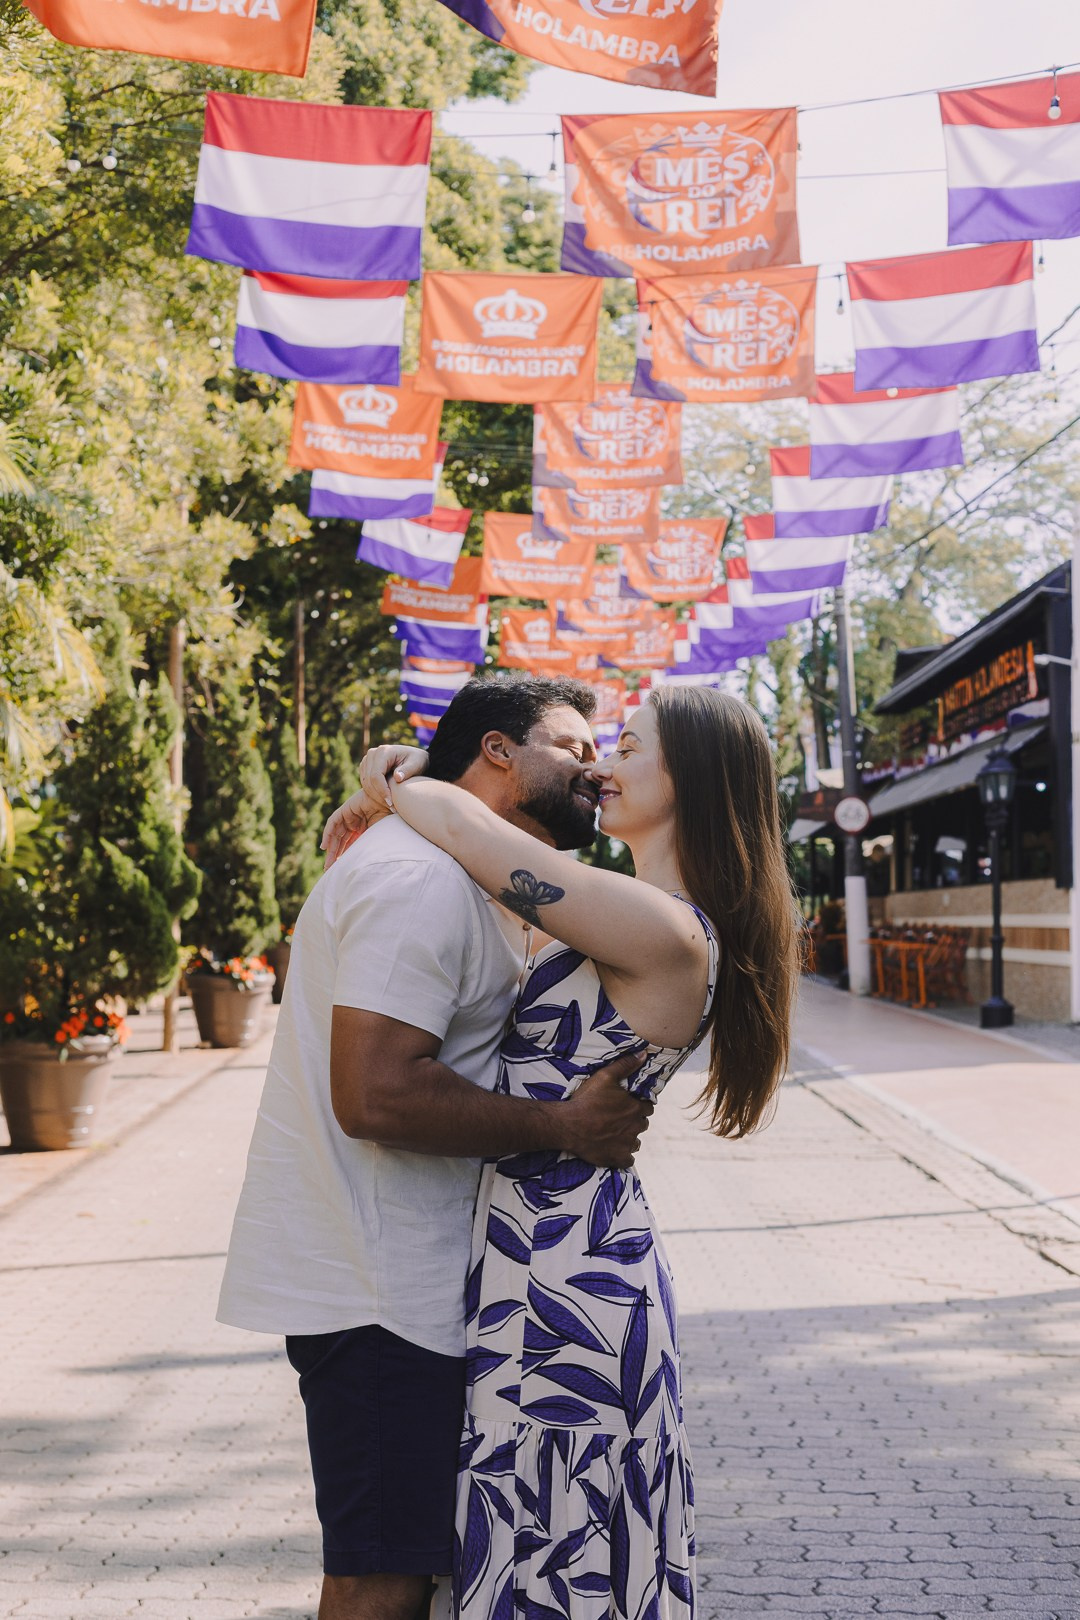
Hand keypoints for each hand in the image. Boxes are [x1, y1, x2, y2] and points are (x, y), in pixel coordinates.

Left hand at [321, 786, 392, 869]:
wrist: (391, 801)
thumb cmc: (390, 818)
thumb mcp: (377, 836)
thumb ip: (368, 845)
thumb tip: (363, 863)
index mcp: (364, 829)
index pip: (351, 845)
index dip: (346, 856)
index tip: (341, 869)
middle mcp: (355, 823)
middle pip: (341, 841)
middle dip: (335, 855)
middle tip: (330, 869)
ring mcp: (349, 816)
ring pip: (336, 834)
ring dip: (331, 848)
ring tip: (328, 863)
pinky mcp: (345, 810)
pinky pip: (332, 823)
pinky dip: (328, 834)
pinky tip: (325, 846)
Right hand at [359, 744, 428, 809]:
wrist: (414, 758)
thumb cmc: (418, 760)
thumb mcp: (417, 764)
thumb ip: (408, 770)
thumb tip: (397, 777)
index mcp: (384, 751)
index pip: (376, 775)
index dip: (382, 791)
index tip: (391, 803)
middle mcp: (372, 754)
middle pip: (369, 781)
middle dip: (379, 797)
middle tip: (392, 808)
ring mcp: (367, 760)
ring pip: (365, 784)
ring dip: (376, 797)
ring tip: (391, 806)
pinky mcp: (366, 768)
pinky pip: (365, 784)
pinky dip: (374, 794)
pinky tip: (386, 800)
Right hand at [558, 1051, 651, 1168]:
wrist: (568, 1125)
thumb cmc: (586, 1100)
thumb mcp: (605, 1076)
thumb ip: (625, 1065)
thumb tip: (644, 1055)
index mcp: (634, 1108)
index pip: (647, 1107)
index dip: (638, 1105)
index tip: (628, 1105)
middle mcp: (634, 1127)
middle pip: (642, 1124)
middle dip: (634, 1121)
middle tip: (618, 1118)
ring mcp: (626, 1145)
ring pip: (636, 1142)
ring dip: (629, 1138)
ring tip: (614, 1133)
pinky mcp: (617, 1158)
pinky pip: (628, 1160)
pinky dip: (623, 1156)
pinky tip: (613, 1149)